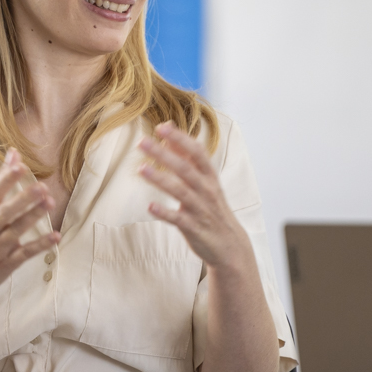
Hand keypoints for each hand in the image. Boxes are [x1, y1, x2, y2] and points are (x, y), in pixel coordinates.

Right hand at [0, 148, 60, 301]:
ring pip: (15, 230)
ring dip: (33, 216)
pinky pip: (25, 253)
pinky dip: (40, 245)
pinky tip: (55, 236)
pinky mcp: (6, 263)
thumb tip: (14, 154)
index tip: (19, 166)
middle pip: (4, 212)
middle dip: (22, 199)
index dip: (5, 180)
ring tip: (50, 202)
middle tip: (41, 187)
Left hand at [137, 122, 251, 270]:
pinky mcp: (194, 228)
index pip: (197, 152)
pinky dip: (165, 212)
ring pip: (180, 192)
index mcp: (210, 176)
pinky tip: (150, 206)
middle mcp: (207, 190)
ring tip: (141, 169)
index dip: (180, 139)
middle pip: (185, 169)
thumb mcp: (204, 181)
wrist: (230, 245)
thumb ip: (186, 156)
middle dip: (164, 154)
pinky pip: (178, 219)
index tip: (162, 127)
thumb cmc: (212, 207)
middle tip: (142, 142)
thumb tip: (168, 130)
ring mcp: (201, 209)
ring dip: (160, 179)